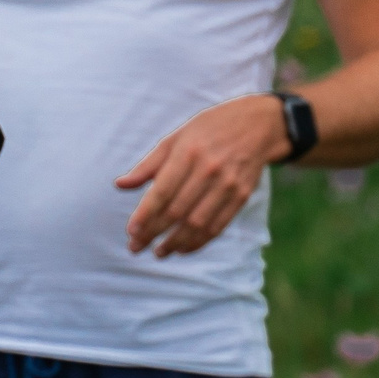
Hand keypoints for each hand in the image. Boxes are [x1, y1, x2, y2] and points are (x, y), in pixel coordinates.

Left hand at [116, 94, 287, 258]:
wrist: (258, 125)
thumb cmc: (210, 129)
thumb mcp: (176, 138)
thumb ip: (148, 164)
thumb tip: (120, 185)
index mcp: (188, 153)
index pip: (162, 191)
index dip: (145, 214)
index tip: (131, 232)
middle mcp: (208, 170)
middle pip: (177, 211)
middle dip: (154, 233)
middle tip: (136, 247)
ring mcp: (228, 185)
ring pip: (197, 223)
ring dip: (176, 242)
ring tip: (159, 252)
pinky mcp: (242, 196)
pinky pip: (218, 225)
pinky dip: (199, 241)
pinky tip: (183, 248)